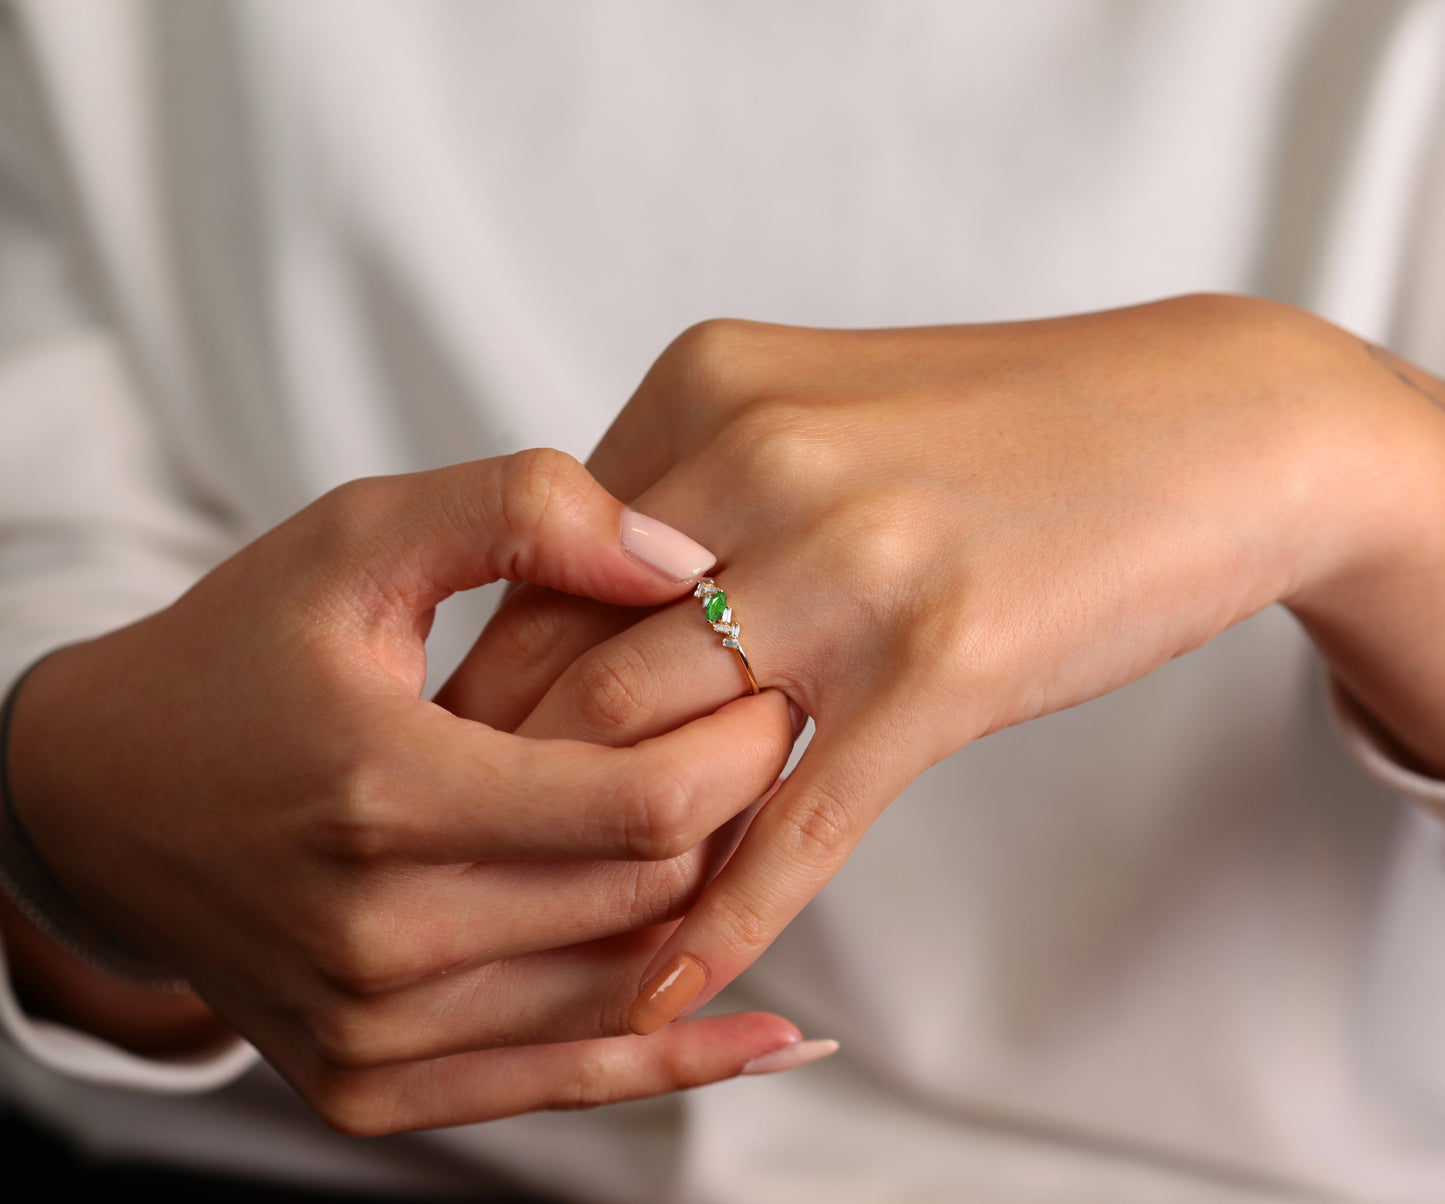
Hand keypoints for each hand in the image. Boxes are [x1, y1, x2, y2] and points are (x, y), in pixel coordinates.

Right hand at [4, 449, 807, 1131]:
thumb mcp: (362, 536)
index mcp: (382, 793)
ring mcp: (369, 1030)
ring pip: (622, 990)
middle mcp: (375, 937)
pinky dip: (671, 1054)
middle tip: (764, 741)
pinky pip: (562, 1085)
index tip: (774, 690)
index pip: (638, 804)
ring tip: (746, 828)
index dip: (740, 749)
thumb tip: (684, 563)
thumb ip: (525, 509)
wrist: (102, 794)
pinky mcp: (367, 1083)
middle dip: (737, 816)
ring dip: (709, 912)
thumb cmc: (237, 654)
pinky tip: (769, 1039)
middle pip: (645, 897)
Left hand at [465, 297, 1444, 1031]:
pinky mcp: (939, 666)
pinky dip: (723, 920)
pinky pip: (794, 822)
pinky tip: (673, 989)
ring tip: (548, 939)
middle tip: (462, 875)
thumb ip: (695, 488)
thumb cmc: (1002, 431)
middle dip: (505, 790)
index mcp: (707, 392)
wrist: (1205, 426)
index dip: (483, 688)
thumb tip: (591, 607)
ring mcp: (847, 565)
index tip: (453, 770)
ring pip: (657, 749)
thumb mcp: (818, 411)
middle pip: (568, 664)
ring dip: (599, 865)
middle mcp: (755, 462)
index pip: (538, 573)